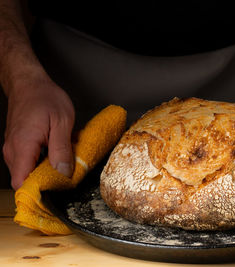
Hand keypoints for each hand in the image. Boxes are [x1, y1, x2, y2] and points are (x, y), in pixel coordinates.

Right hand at [2, 75, 74, 189]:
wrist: (30, 83)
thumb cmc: (45, 98)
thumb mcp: (62, 122)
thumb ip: (62, 150)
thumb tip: (64, 172)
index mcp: (23, 146)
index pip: (22, 182)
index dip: (37, 192)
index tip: (55, 193)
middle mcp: (13, 150)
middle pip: (24, 180)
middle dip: (44, 183)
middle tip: (64, 176)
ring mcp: (12, 148)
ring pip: (26, 172)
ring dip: (43, 172)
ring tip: (61, 163)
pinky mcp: (16, 145)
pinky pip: (26, 162)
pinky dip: (40, 163)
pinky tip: (54, 155)